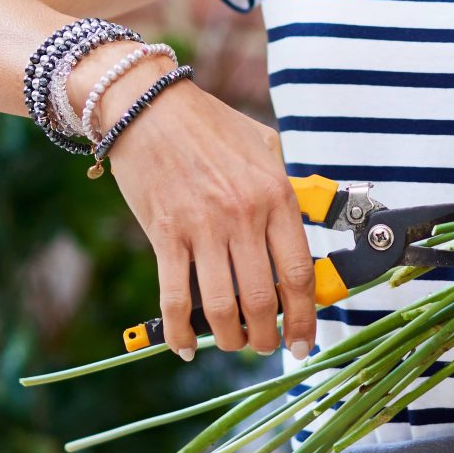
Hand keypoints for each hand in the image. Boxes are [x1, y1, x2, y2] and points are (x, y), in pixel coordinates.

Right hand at [104, 75, 315, 361]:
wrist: (147, 107)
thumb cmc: (206, 124)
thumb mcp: (263, 146)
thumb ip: (284, 186)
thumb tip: (305, 222)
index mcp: (275, 195)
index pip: (299, 273)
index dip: (305, 317)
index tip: (304, 340)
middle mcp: (243, 215)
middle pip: (264, 299)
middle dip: (267, 337)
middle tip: (265, 346)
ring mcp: (203, 227)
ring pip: (222, 307)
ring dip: (230, 338)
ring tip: (233, 343)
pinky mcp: (166, 234)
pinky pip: (175, 297)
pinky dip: (180, 330)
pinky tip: (184, 344)